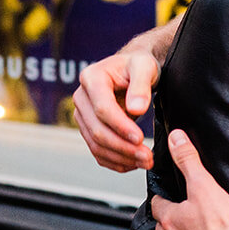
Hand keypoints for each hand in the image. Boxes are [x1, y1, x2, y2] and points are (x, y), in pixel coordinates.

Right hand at [72, 48, 160, 170]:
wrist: (132, 70)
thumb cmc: (137, 65)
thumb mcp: (144, 67)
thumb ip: (141, 85)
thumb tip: (136, 108)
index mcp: (92, 78)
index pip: (102, 109)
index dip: (121, 126)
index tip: (140, 138)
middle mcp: (82, 97)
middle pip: (97, 130)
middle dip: (122, 147)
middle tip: (146, 156)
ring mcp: (83, 115)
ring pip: (96, 144)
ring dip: (120, 157)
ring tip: (145, 161)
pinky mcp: (88, 128)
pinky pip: (97, 151)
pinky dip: (114, 161)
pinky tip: (132, 164)